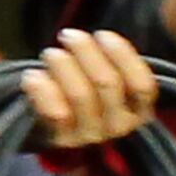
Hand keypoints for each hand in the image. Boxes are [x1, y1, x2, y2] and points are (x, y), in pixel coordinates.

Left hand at [20, 27, 152, 150]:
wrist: (52, 119)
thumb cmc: (86, 87)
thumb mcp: (109, 75)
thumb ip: (113, 60)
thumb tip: (103, 38)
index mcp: (139, 111)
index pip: (142, 86)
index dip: (122, 55)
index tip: (102, 35)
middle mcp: (119, 126)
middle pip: (107, 83)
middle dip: (86, 51)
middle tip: (69, 36)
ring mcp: (90, 135)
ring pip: (80, 95)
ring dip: (63, 66)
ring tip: (51, 54)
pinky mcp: (62, 140)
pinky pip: (55, 113)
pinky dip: (42, 89)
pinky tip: (32, 77)